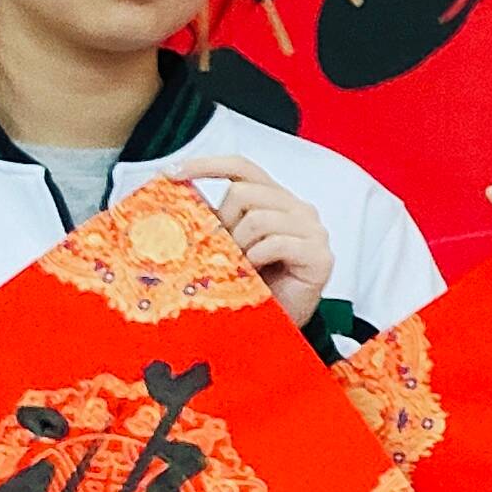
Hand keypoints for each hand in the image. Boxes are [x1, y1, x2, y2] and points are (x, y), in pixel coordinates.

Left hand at [173, 156, 331, 329]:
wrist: (278, 327)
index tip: (171, 173)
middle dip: (223, 222)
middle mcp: (297, 208)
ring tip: (241, 266)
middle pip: (244, 192)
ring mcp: (312, 230)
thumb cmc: (254, 286)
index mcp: (274, 200)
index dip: (206, 165)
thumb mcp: (226, 245)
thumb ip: (213, 221)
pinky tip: (256, 272)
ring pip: (258, 218)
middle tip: (223, 251)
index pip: (242, 167)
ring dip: (240, 246)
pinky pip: (276, 243)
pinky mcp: (319, 255)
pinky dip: (257, 258)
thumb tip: (176, 202)